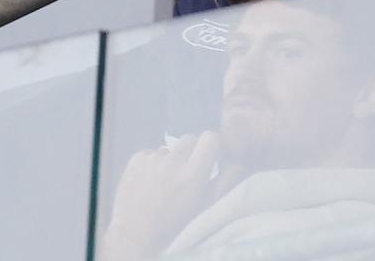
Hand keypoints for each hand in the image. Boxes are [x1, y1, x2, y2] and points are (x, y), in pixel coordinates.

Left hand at [99, 132, 219, 259]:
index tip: (211, 157)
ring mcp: (151, 161)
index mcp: (192, 174)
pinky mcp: (135, 162)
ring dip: (172, 159)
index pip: (209, 137)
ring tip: (167, 181)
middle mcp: (171, 163)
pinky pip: (150, 153)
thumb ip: (226, 181)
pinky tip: (152, 181)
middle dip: (192, 152)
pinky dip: (153, 163)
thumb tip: (239, 161)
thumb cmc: (176, 225)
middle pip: (190, 139)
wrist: (137, 237)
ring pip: (169, 148)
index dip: (212, 145)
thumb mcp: (207, 207)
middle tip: (188, 172)